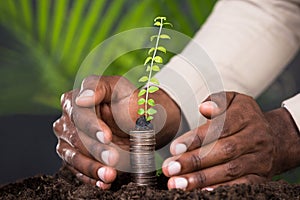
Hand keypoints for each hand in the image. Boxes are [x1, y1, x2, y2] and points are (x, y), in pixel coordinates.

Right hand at [53, 75, 180, 188]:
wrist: (135, 122)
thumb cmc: (126, 101)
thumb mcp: (119, 88)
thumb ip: (100, 87)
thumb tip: (82, 98)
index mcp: (75, 100)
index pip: (79, 114)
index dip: (92, 126)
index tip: (107, 137)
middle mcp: (67, 120)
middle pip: (76, 137)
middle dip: (96, 150)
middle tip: (114, 159)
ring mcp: (67, 140)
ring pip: (74, 157)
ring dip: (92, 167)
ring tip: (110, 175)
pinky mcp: (73, 157)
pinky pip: (78, 171)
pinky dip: (91, 178)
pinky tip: (104, 182)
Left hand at [162, 91, 299, 190]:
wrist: (274, 138)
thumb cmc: (243, 118)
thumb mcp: (233, 101)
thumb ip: (217, 101)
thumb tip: (205, 108)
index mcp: (246, 116)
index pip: (220, 127)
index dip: (197, 139)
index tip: (174, 148)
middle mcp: (255, 138)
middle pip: (224, 151)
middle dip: (194, 161)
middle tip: (170, 169)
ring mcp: (259, 159)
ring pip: (230, 170)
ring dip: (201, 179)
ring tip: (178, 183)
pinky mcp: (260, 176)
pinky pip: (243, 185)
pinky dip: (222, 189)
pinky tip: (202, 192)